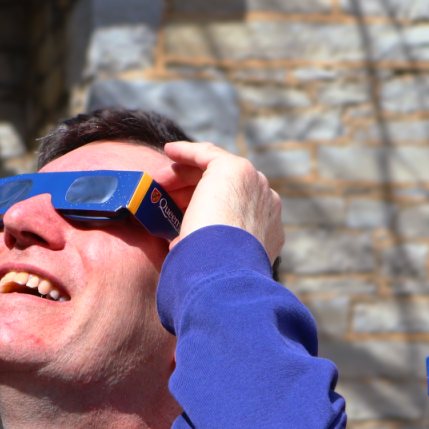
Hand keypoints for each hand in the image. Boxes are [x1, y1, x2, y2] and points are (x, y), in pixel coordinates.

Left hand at [161, 141, 284, 262]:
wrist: (225, 272)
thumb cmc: (215, 276)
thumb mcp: (214, 261)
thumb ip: (205, 248)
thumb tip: (178, 245)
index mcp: (267, 231)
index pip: (233, 210)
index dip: (203, 210)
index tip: (177, 215)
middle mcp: (267, 205)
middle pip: (225, 189)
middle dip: (192, 191)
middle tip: (166, 198)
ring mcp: (255, 185)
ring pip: (215, 172)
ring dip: (186, 174)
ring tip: (161, 182)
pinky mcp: (236, 170)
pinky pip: (208, 154)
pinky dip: (187, 152)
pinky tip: (170, 151)